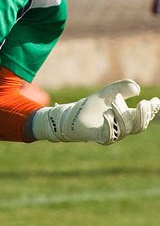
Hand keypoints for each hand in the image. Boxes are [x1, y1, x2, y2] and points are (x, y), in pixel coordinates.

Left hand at [32, 80, 159, 143]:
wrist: (72, 115)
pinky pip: (109, 135)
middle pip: (139, 126)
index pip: (144, 117)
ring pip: (125, 128)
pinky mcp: (99, 137)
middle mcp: (122, 129)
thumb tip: (137, 89)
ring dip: (123, 114)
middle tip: (144, 103)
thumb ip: (122, 88)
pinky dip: (110, 124)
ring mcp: (112, 135)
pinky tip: (107, 114)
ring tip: (115, 100)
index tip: (155, 101)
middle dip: (144, 115)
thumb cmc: (92, 106)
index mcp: (127, 118)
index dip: (152, 111)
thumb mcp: (108, 93)